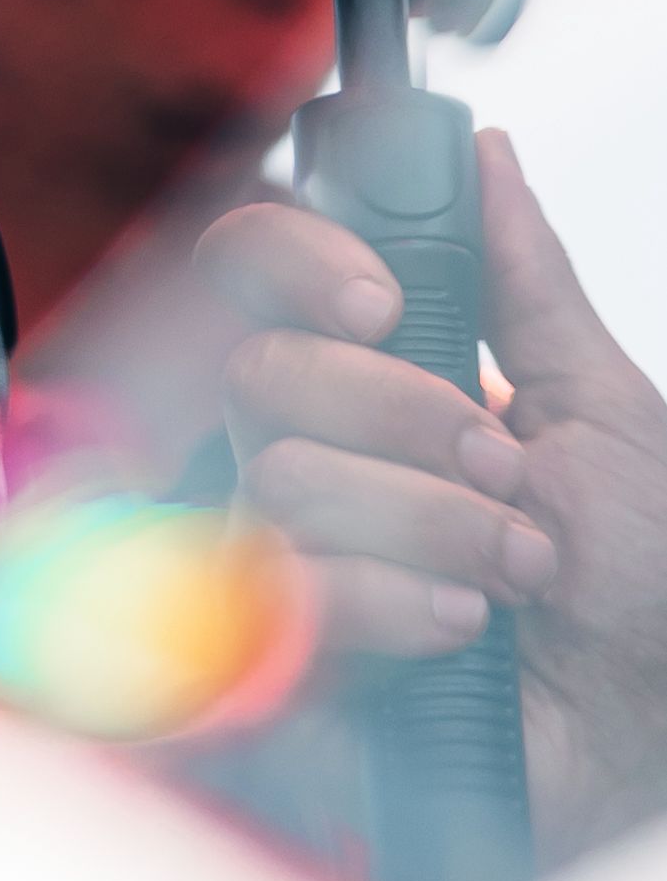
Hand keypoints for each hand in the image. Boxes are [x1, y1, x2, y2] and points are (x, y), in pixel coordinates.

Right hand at [206, 133, 666, 860]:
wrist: (657, 721)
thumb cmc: (644, 582)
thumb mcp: (605, 409)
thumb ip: (528, 283)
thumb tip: (484, 159)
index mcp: (372, 380)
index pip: (254, 273)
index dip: (297, 262)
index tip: (385, 303)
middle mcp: (307, 454)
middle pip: (261, 370)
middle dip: (407, 417)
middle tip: (505, 470)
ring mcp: (277, 553)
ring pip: (281, 476)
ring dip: (430, 523)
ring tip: (513, 573)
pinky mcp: (267, 655)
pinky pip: (280, 589)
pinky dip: (389, 604)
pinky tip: (456, 629)